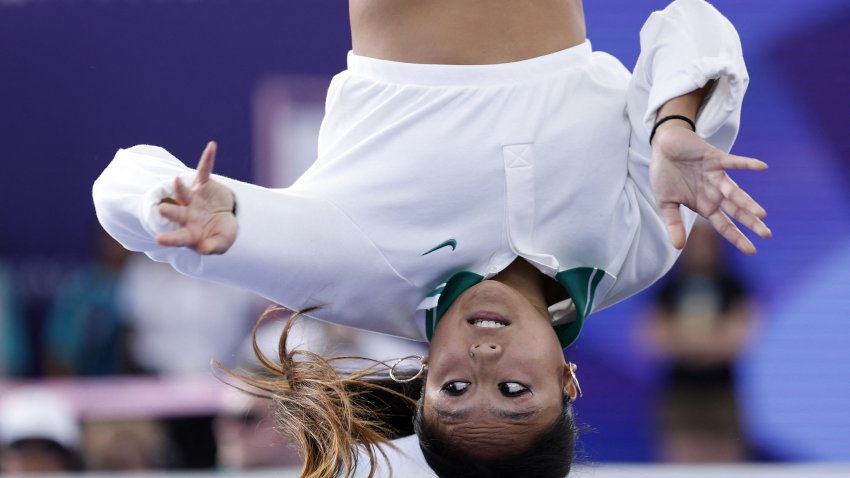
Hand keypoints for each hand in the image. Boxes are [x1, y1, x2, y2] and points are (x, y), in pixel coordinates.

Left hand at [155, 141, 236, 253]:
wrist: (227, 216)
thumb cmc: (221, 233)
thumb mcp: (222, 243)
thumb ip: (213, 247)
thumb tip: (203, 248)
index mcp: (190, 232)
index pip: (179, 237)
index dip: (171, 239)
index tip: (159, 239)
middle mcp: (187, 214)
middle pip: (177, 213)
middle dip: (170, 212)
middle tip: (162, 209)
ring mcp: (193, 199)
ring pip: (183, 193)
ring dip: (180, 187)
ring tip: (177, 180)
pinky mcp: (203, 185)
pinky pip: (204, 171)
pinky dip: (208, 159)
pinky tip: (212, 147)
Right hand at [650, 123, 770, 254]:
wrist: (663, 146)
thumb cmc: (665, 174)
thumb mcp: (664, 202)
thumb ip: (673, 223)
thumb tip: (678, 247)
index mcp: (704, 205)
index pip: (724, 225)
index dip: (737, 237)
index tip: (752, 250)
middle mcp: (714, 192)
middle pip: (735, 210)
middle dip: (750, 222)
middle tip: (767, 234)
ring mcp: (716, 176)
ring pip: (734, 191)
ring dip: (746, 202)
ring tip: (761, 214)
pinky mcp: (714, 158)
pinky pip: (732, 162)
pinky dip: (746, 164)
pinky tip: (762, 167)